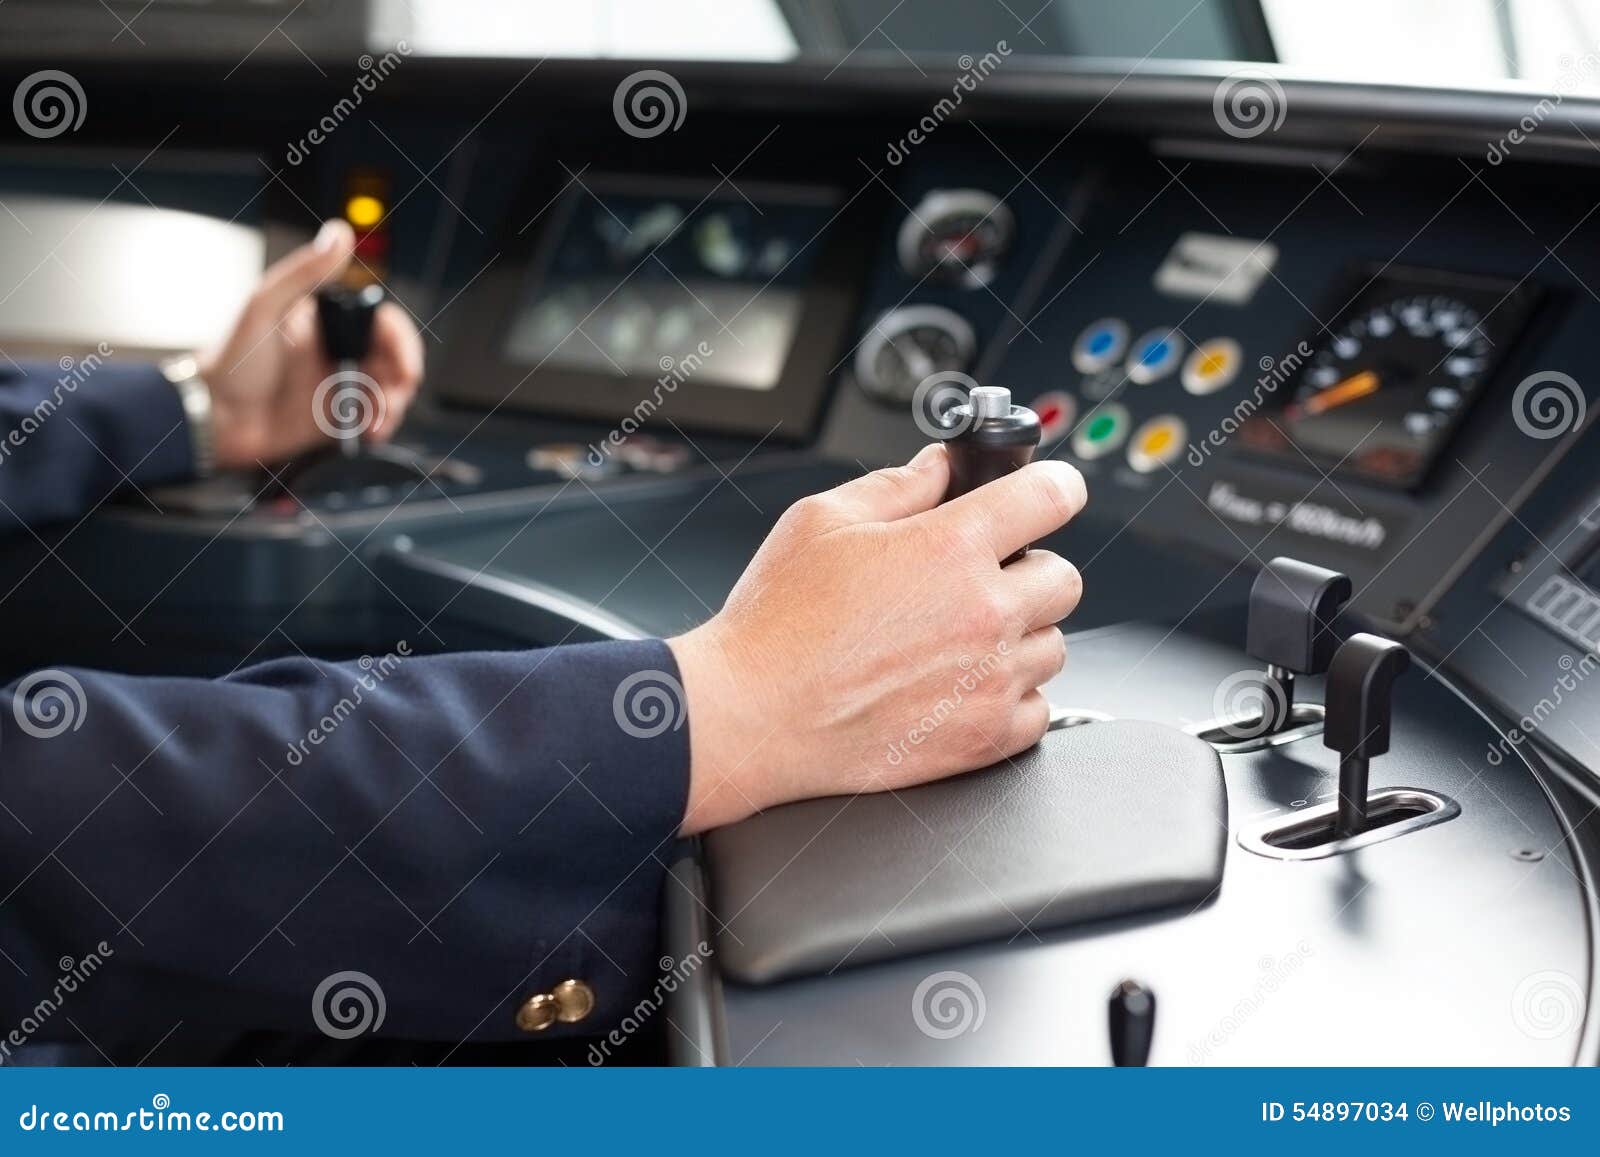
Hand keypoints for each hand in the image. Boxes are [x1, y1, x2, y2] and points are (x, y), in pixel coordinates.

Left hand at [194, 220, 424, 468]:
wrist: (210, 417)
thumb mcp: (264, 306)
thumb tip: (339, 232)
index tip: (402, 361)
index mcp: (326, 322)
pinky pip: (372, 421)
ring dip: (394, 403)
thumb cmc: (228, 360)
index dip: (400, 339)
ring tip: (380, 418)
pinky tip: (372, 431)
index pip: (381, 322)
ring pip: (388, 390)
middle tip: (397, 393)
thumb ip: (304, 271)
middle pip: (393, 358)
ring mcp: (337, 387)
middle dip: (404, 376)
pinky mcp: (334, 420)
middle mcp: (336, 352)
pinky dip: (381, 425)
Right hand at [668, 444, 1085, 833]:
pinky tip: (965, 685)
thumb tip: (939, 467)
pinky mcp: (984, 739)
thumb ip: (897, 484)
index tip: (1051, 493)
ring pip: (1053, 647)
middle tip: (983, 578)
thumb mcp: (823, 521)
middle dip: (1029, 569)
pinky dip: (1013, 697)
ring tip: (962, 639)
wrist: (753, 716)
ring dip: (1021, 637)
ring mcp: (991, 680)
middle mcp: (985, 613)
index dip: (1055, 486)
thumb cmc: (778, 624)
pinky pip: (1039, 709)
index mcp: (952, 546)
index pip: (1052, 496)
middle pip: (1064, 578)